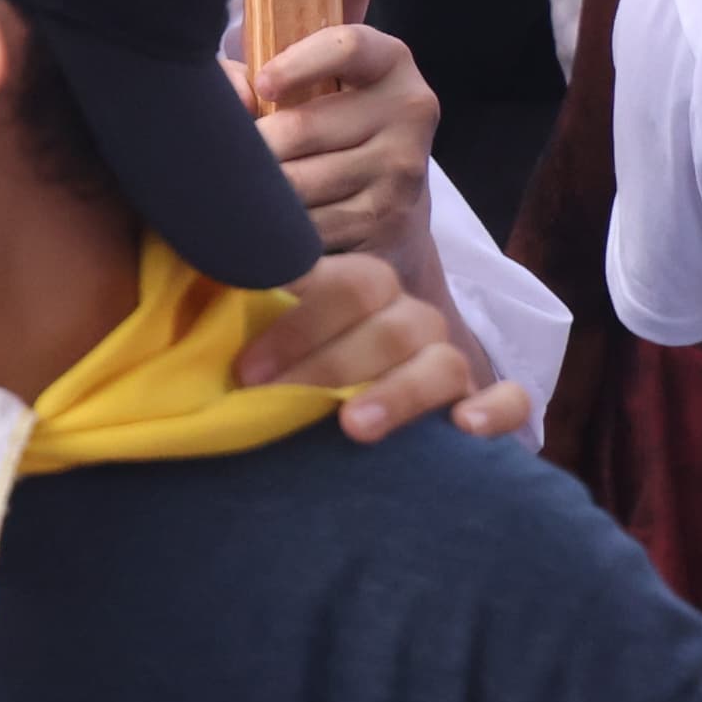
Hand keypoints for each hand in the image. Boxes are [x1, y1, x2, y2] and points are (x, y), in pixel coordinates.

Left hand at [232, 249, 532, 443]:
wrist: (351, 416)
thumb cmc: (293, 373)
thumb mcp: (268, 339)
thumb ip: (238, 307)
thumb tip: (190, 272)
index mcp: (364, 291)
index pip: (347, 283)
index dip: (297, 324)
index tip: (246, 370)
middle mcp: (410, 319)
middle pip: (389, 324)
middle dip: (327, 362)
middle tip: (275, 397)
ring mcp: (452, 361)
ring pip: (443, 362)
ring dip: (396, 393)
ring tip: (352, 427)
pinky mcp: (487, 406)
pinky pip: (512, 399)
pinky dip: (496, 409)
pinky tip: (465, 429)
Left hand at [245, 21, 436, 274]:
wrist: (389, 200)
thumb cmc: (327, 124)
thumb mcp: (306, 84)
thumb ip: (256, 72)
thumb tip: (238, 99)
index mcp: (389, 62)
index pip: (347, 48)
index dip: (294, 65)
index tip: (261, 86)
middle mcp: (407, 111)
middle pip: (302, 128)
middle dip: (251, 146)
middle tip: (225, 153)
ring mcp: (402, 168)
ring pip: (300, 182)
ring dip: (260, 188)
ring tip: (243, 184)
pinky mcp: (390, 218)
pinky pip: (313, 224)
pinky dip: (282, 226)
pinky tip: (272, 219)